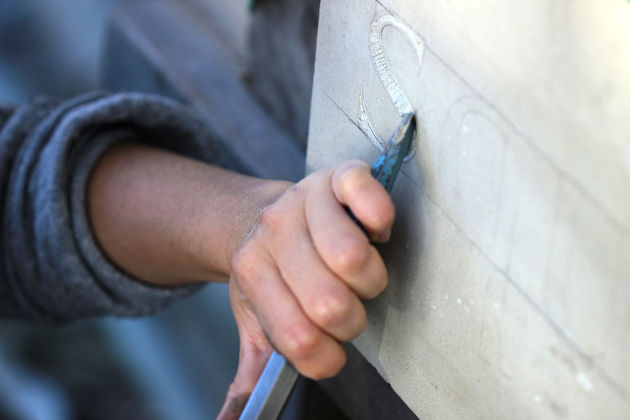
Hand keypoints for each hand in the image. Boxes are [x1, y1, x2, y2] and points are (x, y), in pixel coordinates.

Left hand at [218, 160, 394, 418]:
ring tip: (357, 271)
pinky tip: (372, 229)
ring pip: (352, 260)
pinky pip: (366, 197)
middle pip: (330, 304)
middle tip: (344, 302)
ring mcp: (304, 201)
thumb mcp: (255, 322)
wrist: (260, 214)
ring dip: (369, 279)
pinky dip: (379, 219)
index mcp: (252, 274)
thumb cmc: (269, 274)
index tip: (330, 341)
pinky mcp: (336, 176)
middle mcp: (274, 234)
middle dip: (350, 317)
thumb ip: (251, 375)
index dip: (328, 355)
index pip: (299, 340)